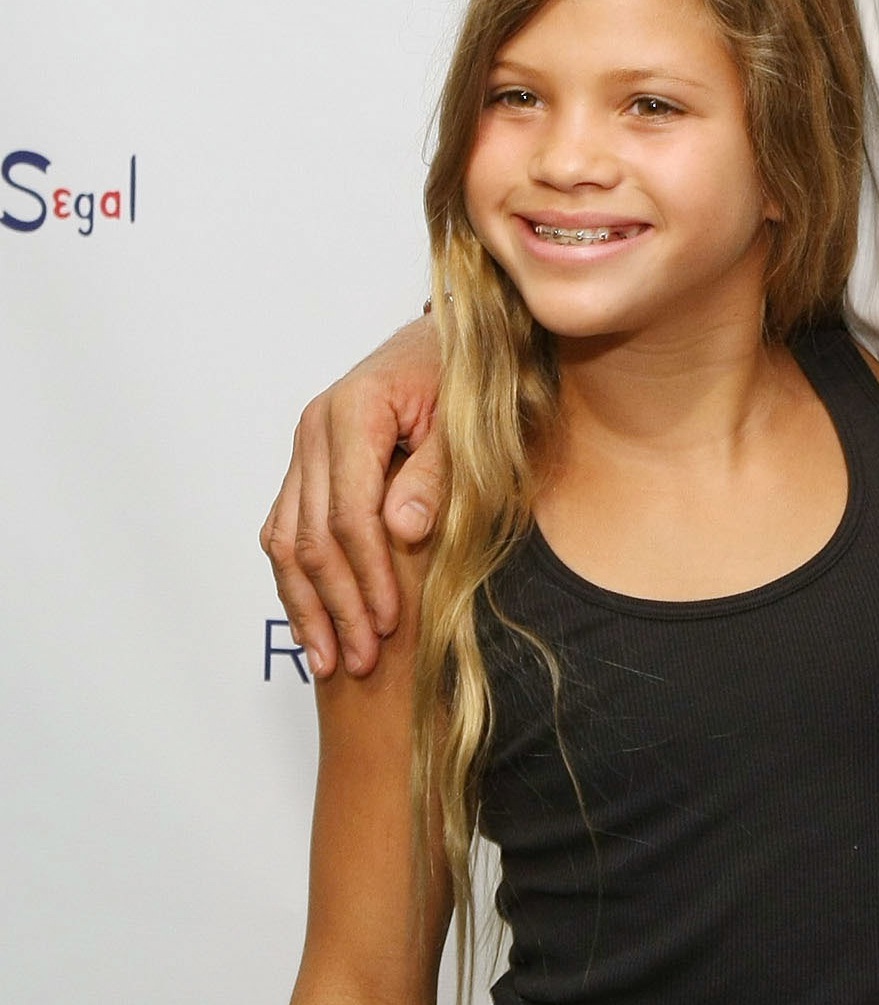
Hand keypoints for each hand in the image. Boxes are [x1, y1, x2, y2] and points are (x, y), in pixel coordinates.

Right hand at [262, 320, 445, 678]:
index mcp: (353, 411)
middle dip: (335, 605)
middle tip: (359, 662)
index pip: (348, 514)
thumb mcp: (467, 423)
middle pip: (309, 536)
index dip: (367, 575)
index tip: (390, 624)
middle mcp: (314, 429)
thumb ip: (436, 475)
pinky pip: (285, 529)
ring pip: (285, 539)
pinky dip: (295, 581)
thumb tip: (403, 532)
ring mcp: (303, 448)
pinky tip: (311, 624)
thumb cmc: (468, 380)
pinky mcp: (305, 466)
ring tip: (328, 661)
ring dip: (306, 605)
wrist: (449, 343)